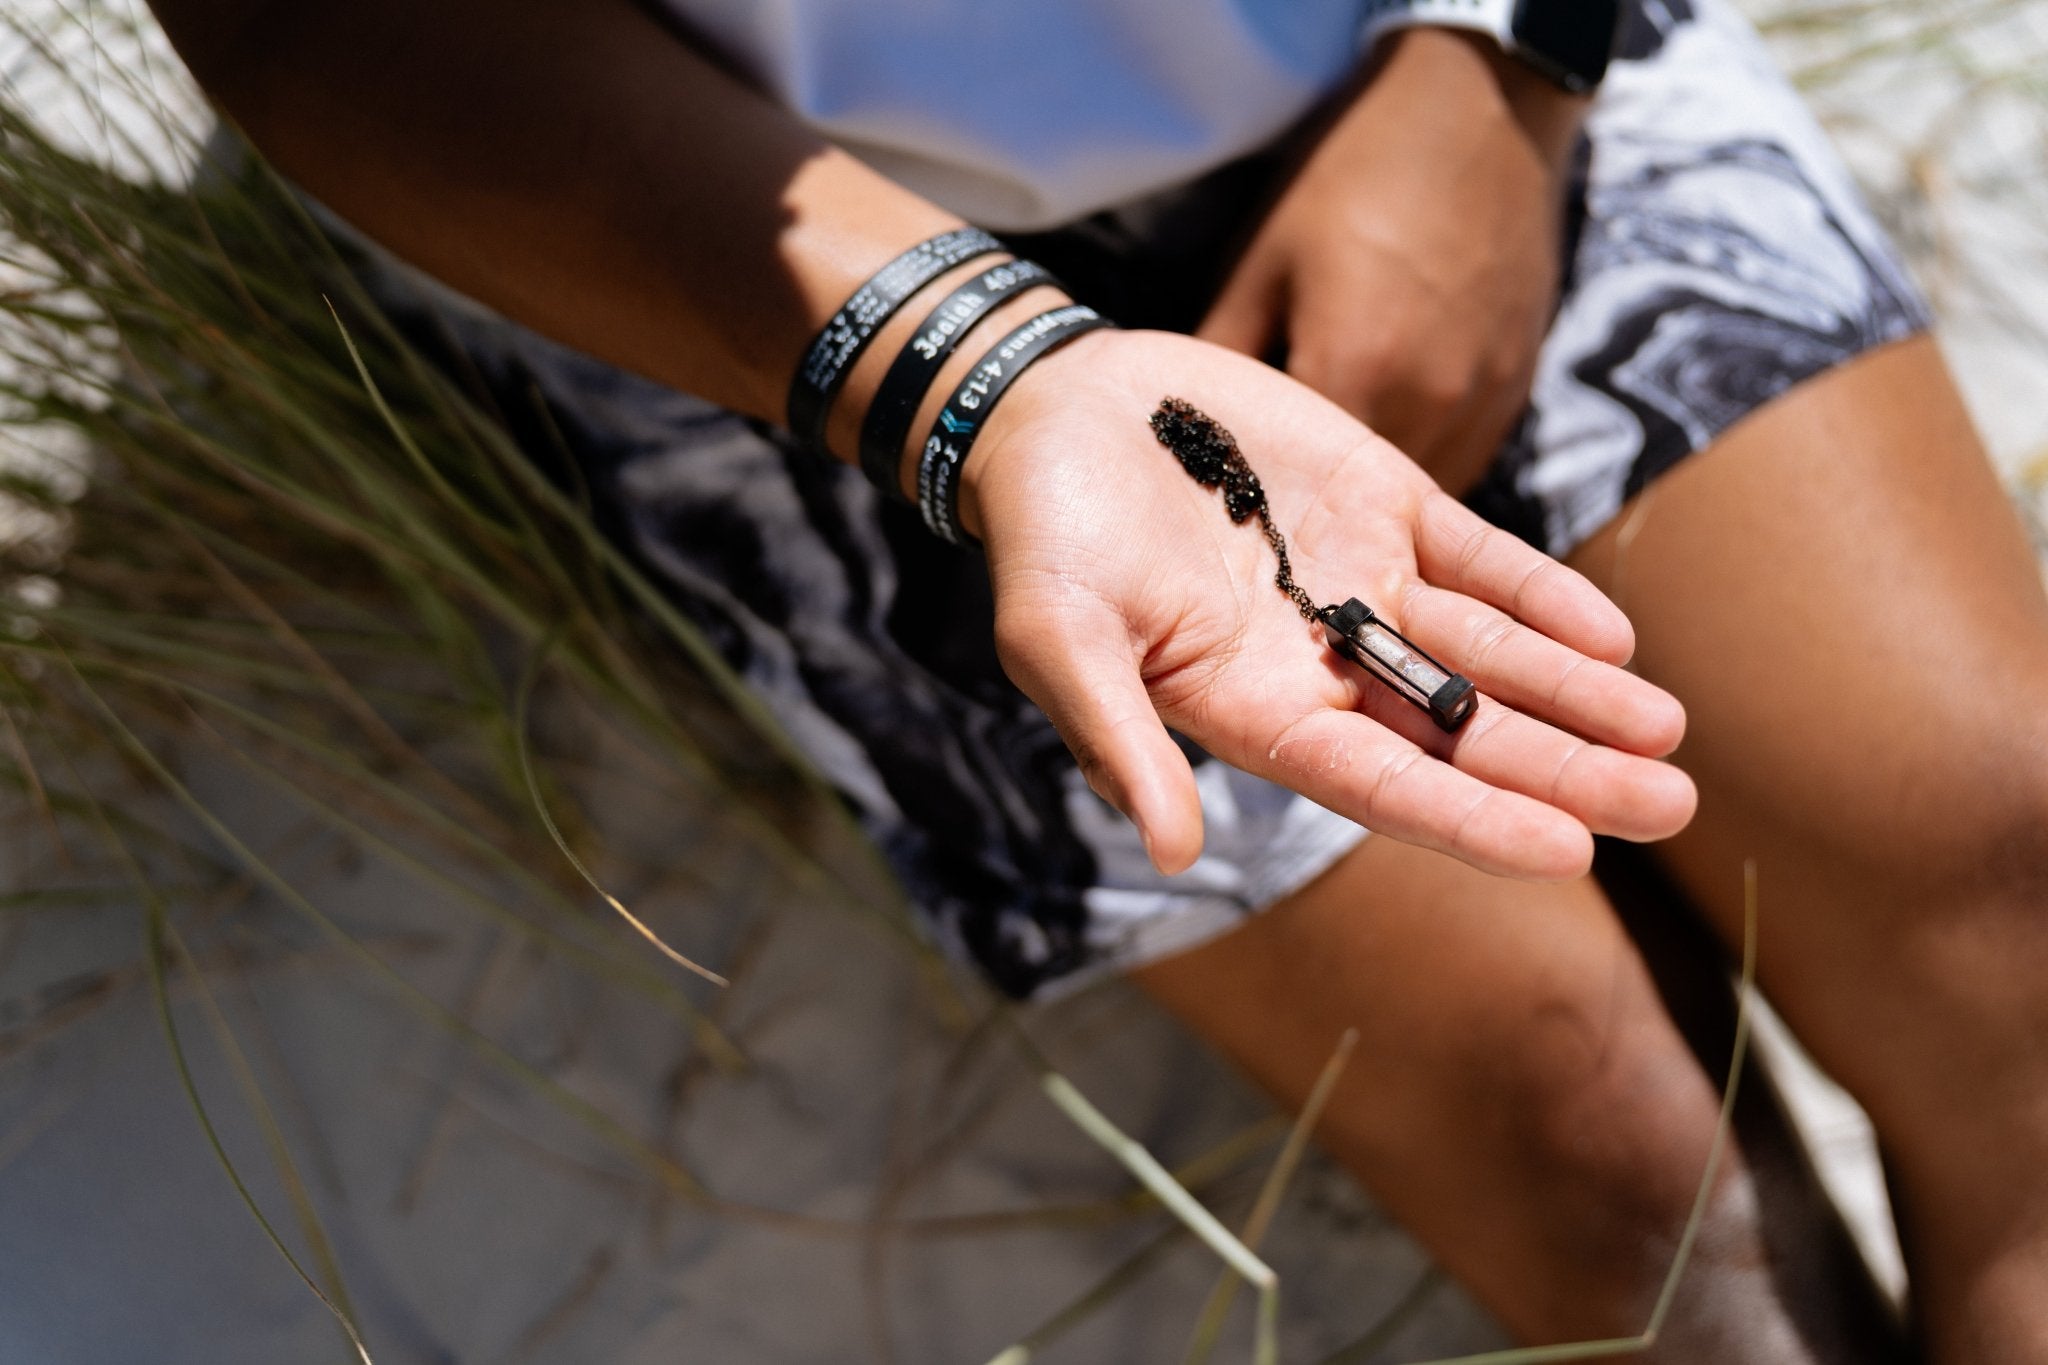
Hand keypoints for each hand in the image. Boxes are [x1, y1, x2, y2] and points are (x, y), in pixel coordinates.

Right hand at [961, 329, 1693, 879]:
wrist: (1061, 408)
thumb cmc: (1044, 536)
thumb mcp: (1057, 637)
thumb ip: (1117, 738)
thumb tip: (1172, 851)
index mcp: (1256, 713)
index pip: (1379, 783)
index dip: (1470, 817)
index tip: (1565, 852)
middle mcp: (1325, 665)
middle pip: (1462, 732)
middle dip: (1562, 769)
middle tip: (1667, 808)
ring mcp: (1364, 582)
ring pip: (1490, 651)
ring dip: (1577, 692)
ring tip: (1669, 733)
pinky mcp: (1386, 504)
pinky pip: (1481, 557)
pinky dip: (1543, 594)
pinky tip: (1612, 637)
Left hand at [1198, 30, 1583, 496]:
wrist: (1477, 114)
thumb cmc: (1351, 179)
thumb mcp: (1261, 261)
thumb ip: (1222, 354)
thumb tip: (1177, 428)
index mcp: (1356, 371)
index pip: (1298, 486)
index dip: (1262, 494)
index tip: (1229, 492)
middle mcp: (1429, 403)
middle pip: (1365, 510)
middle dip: (1319, 511)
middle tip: (1277, 496)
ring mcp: (1483, 402)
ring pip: (1420, 497)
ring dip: (1375, 503)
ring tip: (1331, 481)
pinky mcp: (1517, 392)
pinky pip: (1461, 463)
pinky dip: (1418, 465)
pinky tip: (1386, 440)